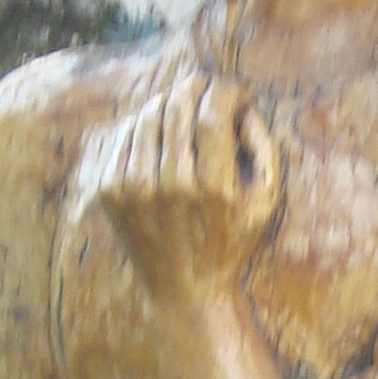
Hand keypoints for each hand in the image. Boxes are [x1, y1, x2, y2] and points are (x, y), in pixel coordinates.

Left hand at [89, 73, 280, 295]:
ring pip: (149, 114)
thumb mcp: (265, 201)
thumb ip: (263, 147)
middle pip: (178, 104)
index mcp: (213, 187)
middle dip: (198, 86)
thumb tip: (242, 104)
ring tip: (185, 110)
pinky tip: (161, 136)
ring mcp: (135, 188)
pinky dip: (145, 126)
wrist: (185, 291)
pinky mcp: (111, 192)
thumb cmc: (231, 242)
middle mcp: (170, 185)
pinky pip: (127, 135)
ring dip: (171, 102)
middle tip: (209, 88)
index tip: (236, 90)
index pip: (213, 110)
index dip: (226, 88)